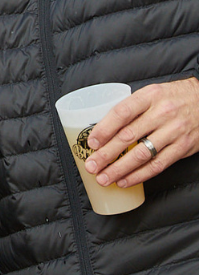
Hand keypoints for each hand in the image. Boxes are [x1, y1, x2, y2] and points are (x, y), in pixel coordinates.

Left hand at [84, 77, 198, 188]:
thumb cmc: (172, 97)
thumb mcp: (151, 93)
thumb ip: (131, 107)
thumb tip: (103, 127)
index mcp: (149, 96)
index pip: (122, 112)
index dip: (104, 129)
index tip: (92, 142)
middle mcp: (161, 114)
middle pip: (128, 136)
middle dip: (106, 154)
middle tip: (91, 166)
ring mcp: (174, 132)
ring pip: (141, 154)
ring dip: (120, 169)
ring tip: (104, 177)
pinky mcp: (183, 148)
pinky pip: (158, 165)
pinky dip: (139, 175)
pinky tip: (125, 180)